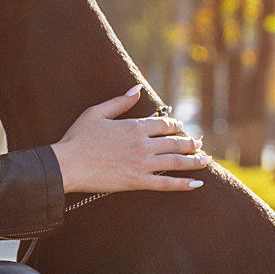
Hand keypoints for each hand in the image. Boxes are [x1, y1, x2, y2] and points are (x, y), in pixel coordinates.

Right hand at [50, 88, 208, 194]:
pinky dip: (184, 184)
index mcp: (134, 126)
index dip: (175, 126)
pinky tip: (197, 184)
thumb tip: (137, 90)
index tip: (180, 128)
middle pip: (175, 142)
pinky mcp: (138, 181)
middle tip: (199, 144)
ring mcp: (142, 164)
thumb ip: (120, 102)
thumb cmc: (78, 138)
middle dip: (190, 143)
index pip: (164, 125)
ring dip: (194, 161)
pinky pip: (166, 184)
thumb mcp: (97, 113)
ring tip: (207, 160)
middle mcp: (143, 144)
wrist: (67, 164)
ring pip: (176, 162)